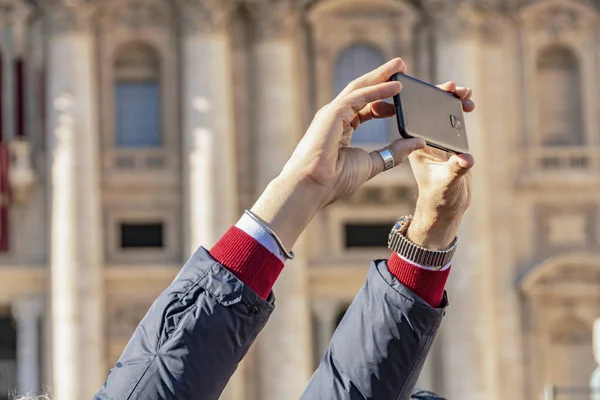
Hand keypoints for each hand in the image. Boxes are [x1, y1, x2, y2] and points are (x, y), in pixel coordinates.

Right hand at [251, 58, 425, 248]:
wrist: (313, 186)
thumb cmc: (335, 180)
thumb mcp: (372, 164)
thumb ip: (394, 153)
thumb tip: (418, 143)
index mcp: (341, 130)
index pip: (364, 108)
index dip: (382, 101)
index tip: (400, 98)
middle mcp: (335, 118)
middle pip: (362, 91)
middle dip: (382, 78)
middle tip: (401, 67)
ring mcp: (332, 113)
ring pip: (360, 88)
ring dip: (381, 75)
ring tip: (400, 65)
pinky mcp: (333, 113)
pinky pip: (359, 96)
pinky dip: (378, 89)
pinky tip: (395, 86)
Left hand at [406, 82, 475, 249]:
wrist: (447, 208)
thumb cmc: (440, 198)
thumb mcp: (448, 183)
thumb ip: (456, 170)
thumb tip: (465, 159)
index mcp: (413, 147)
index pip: (415, 117)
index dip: (425, 100)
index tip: (440, 90)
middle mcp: (421, 140)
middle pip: (428, 110)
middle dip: (441, 96)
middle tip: (456, 89)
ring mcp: (434, 140)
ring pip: (440, 113)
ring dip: (452, 101)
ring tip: (467, 95)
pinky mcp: (447, 143)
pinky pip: (451, 121)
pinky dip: (459, 111)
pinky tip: (469, 105)